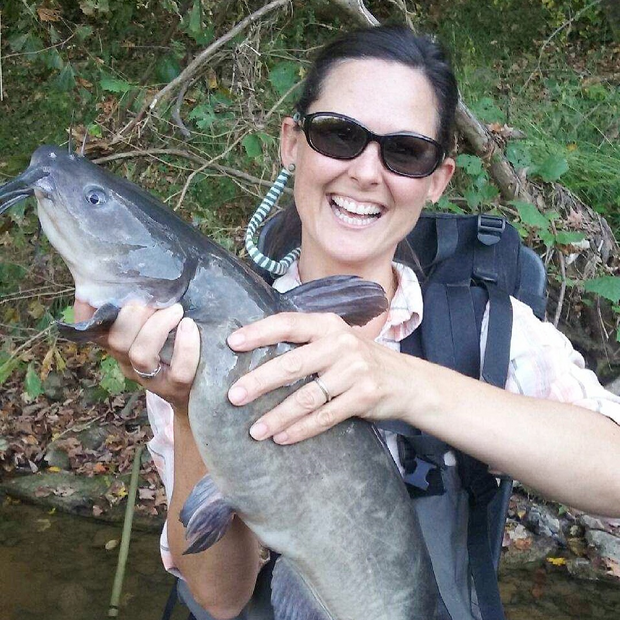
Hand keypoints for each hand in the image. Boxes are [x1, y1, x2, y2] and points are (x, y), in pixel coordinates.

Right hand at [74, 299, 200, 413]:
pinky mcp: (177, 388)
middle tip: (157, 300)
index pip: (93, 330)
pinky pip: (179, 371)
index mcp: (119, 345)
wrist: (202, 386)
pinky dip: (186, 346)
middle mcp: (129, 363)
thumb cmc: (177, 343)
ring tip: (177, 310)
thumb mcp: (158, 321)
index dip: (87, 313)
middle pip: (116, 341)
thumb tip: (116, 283)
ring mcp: (151, 379)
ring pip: (140, 355)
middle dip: (135, 314)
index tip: (95, 292)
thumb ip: (142, 305)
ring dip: (157, 326)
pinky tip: (190, 326)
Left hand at [226, 312, 414, 443]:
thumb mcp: (337, 340)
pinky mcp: (364, 396)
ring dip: (278, 415)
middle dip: (260, 381)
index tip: (233, 344)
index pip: (288, 324)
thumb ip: (307, 342)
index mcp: (329, 325)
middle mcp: (341, 344)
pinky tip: (282, 437)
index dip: (259, 332)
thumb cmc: (360, 360)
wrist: (406, 380)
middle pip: (292, 364)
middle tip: (234, 397)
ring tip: (255, 429)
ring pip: (307, 396)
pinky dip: (301, 429)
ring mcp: (355, 371)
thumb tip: (256, 356)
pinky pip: (325, 416)